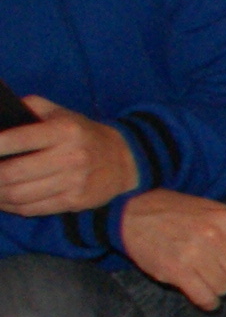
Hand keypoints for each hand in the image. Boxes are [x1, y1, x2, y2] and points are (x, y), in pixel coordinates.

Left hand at [0, 100, 138, 215]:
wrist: (123, 160)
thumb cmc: (82, 133)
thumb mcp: (60, 113)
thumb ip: (30, 108)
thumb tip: (0, 117)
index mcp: (64, 131)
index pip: (19, 139)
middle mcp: (71, 157)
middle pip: (13, 173)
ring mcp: (74, 182)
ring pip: (19, 194)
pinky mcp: (75, 201)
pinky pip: (33, 208)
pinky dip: (11, 207)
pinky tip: (2, 200)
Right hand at [118, 190, 225, 309]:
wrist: (129, 212)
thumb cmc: (174, 213)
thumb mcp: (210, 211)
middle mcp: (213, 235)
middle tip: (210, 265)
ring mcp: (194, 253)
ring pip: (223, 287)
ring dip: (214, 286)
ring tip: (198, 273)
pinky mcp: (176, 270)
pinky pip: (205, 297)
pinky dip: (207, 302)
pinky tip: (202, 296)